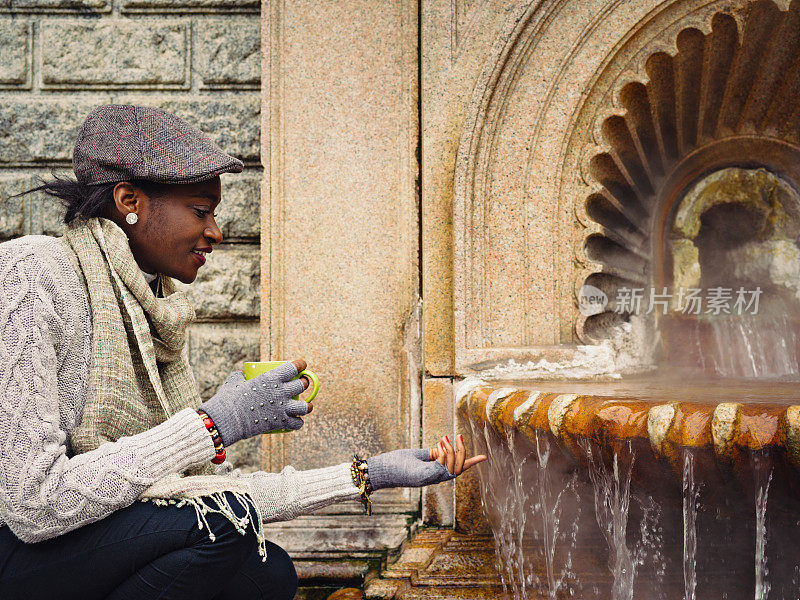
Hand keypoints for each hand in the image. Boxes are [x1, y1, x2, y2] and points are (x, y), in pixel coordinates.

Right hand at [199, 360, 312, 446]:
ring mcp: (282, 408)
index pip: (293, 367)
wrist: (227, 419)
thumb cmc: (228, 398)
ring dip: (307, 406)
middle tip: (302, 384)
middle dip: (305, 383)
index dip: (300, 364)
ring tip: (306, 406)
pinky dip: (298, 423)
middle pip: (302, 385)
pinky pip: (297, 424)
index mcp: (271, 378)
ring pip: (305, 406)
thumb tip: (242, 375)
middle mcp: (281, 392)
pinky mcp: (280, 423)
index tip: (302, 364)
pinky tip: (296, 422)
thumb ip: (241, 376)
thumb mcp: (234, 381)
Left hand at [366, 434, 486, 490]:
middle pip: (458, 469)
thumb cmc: (395, 463)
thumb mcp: (416, 456)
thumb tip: (442, 447)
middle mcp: (434, 479)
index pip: (457, 468)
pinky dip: (444, 455)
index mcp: (434, 473)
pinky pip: (441, 468)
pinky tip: (439, 445)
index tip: (485, 457)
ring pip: (452, 468)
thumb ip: (430, 454)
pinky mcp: (422, 477)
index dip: (471, 462)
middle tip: (458, 435)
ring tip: (444, 439)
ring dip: (451, 452)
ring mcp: (428, 479)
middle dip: (462, 452)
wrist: (380, 471)